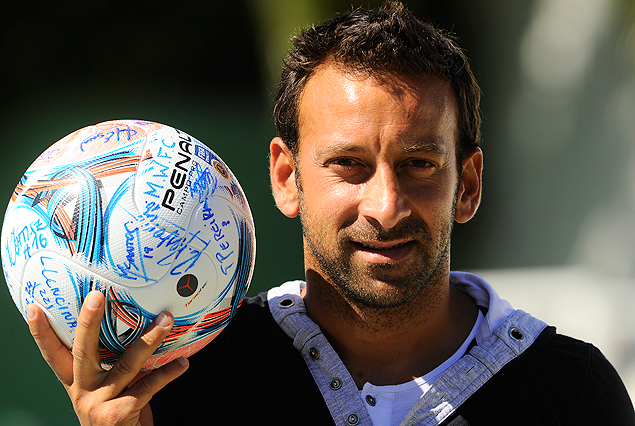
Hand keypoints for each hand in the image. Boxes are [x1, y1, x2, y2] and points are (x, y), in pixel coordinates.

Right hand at [27, 290, 188, 425]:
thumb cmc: (118, 414)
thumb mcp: (107, 390)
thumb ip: (113, 366)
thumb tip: (139, 328)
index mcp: (76, 383)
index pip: (54, 354)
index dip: (42, 333)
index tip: (34, 308)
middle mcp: (82, 392)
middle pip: (83, 351)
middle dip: (89, 322)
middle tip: (97, 296)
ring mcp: (97, 403)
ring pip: (126, 364)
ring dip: (150, 339)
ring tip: (166, 320)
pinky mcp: (117, 414)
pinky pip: (148, 386)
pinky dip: (168, 372)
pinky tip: (182, 363)